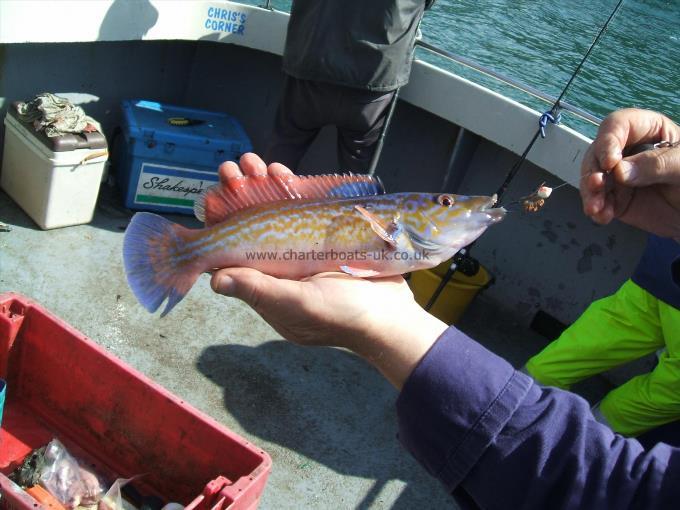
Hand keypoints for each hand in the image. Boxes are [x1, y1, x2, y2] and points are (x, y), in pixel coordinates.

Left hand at [212, 155, 447, 387]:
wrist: (395, 317)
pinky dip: (291, 191)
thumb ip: (261, 291)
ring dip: (261, 188)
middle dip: (238, 197)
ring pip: (275, 216)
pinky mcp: (326, 240)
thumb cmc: (346, 316)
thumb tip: (214, 279)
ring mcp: (303, 254)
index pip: (233, 253)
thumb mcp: (301, 304)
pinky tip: (281, 172)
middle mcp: (281, 270)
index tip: (213, 197)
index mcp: (266, 288)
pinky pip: (303, 212)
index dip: (220, 225)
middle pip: (250, 229)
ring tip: (253, 162)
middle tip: (232, 170)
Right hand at [580, 108, 679, 237]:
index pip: (618, 125)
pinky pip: (599, 200)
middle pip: (598, 152)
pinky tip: (602, 216)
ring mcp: (618, 175)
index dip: (609, 141)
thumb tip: (619, 171)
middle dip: (593, 170)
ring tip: (595, 208)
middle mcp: (626, 150)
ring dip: (591, 193)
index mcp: (647, 130)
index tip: (610, 163)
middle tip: (596, 185)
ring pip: (593, 178)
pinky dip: (597, 209)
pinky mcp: (615, 197)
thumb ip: (656, 165)